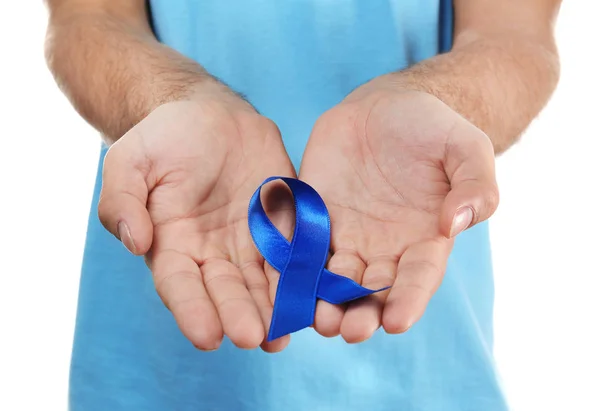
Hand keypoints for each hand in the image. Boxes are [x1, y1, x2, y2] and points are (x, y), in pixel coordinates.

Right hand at [98, 90, 294, 351]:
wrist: (210, 115)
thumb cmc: (164, 138)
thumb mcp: (131, 161)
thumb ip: (122, 201)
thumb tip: (135, 242)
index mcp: (172, 244)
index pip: (179, 284)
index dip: (192, 310)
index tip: (207, 336)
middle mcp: (212, 253)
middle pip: (226, 291)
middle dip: (239, 314)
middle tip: (255, 338)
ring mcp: (249, 243)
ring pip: (262, 283)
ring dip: (274, 309)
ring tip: (285, 334)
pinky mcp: (281, 227)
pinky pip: (294, 254)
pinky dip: (302, 276)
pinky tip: (313, 298)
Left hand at [299, 88, 498, 342]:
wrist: (386, 107)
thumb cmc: (433, 129)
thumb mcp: (466, 148)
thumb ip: (474, 185)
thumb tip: (456, 223)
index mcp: (424, 240)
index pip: (418, 278)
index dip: (409, 301)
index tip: (397, 322)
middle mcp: (384, 248)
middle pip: (371, 291)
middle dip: (360, 313)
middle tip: (348, 330)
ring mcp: (346, 234)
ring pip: (332, 279)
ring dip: (323, 301)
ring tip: (316, 318)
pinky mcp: (314, 217)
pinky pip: (300, 246)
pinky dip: (292, 266)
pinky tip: (282, 283)